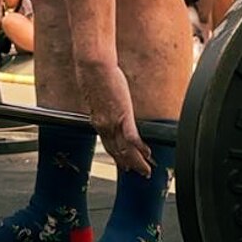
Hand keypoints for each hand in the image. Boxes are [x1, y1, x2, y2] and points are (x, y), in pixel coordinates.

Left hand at [76, 58, 149, 175]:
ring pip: (125, 149)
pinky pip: (132, 138)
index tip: (123, 165)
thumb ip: (103, 103)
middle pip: (117, 151)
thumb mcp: (98, 94)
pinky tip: (148, 153)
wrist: (93, 67)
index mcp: (98, 120)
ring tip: (145, 170)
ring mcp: (113, 122)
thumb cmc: (94, 75)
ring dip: (136, 162)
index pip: (108, 144)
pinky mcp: (123, 116)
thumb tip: (108, 103)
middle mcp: (104, 125)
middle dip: (128, 164)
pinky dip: (140, 148)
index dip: (117, 156)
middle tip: (138, 173)